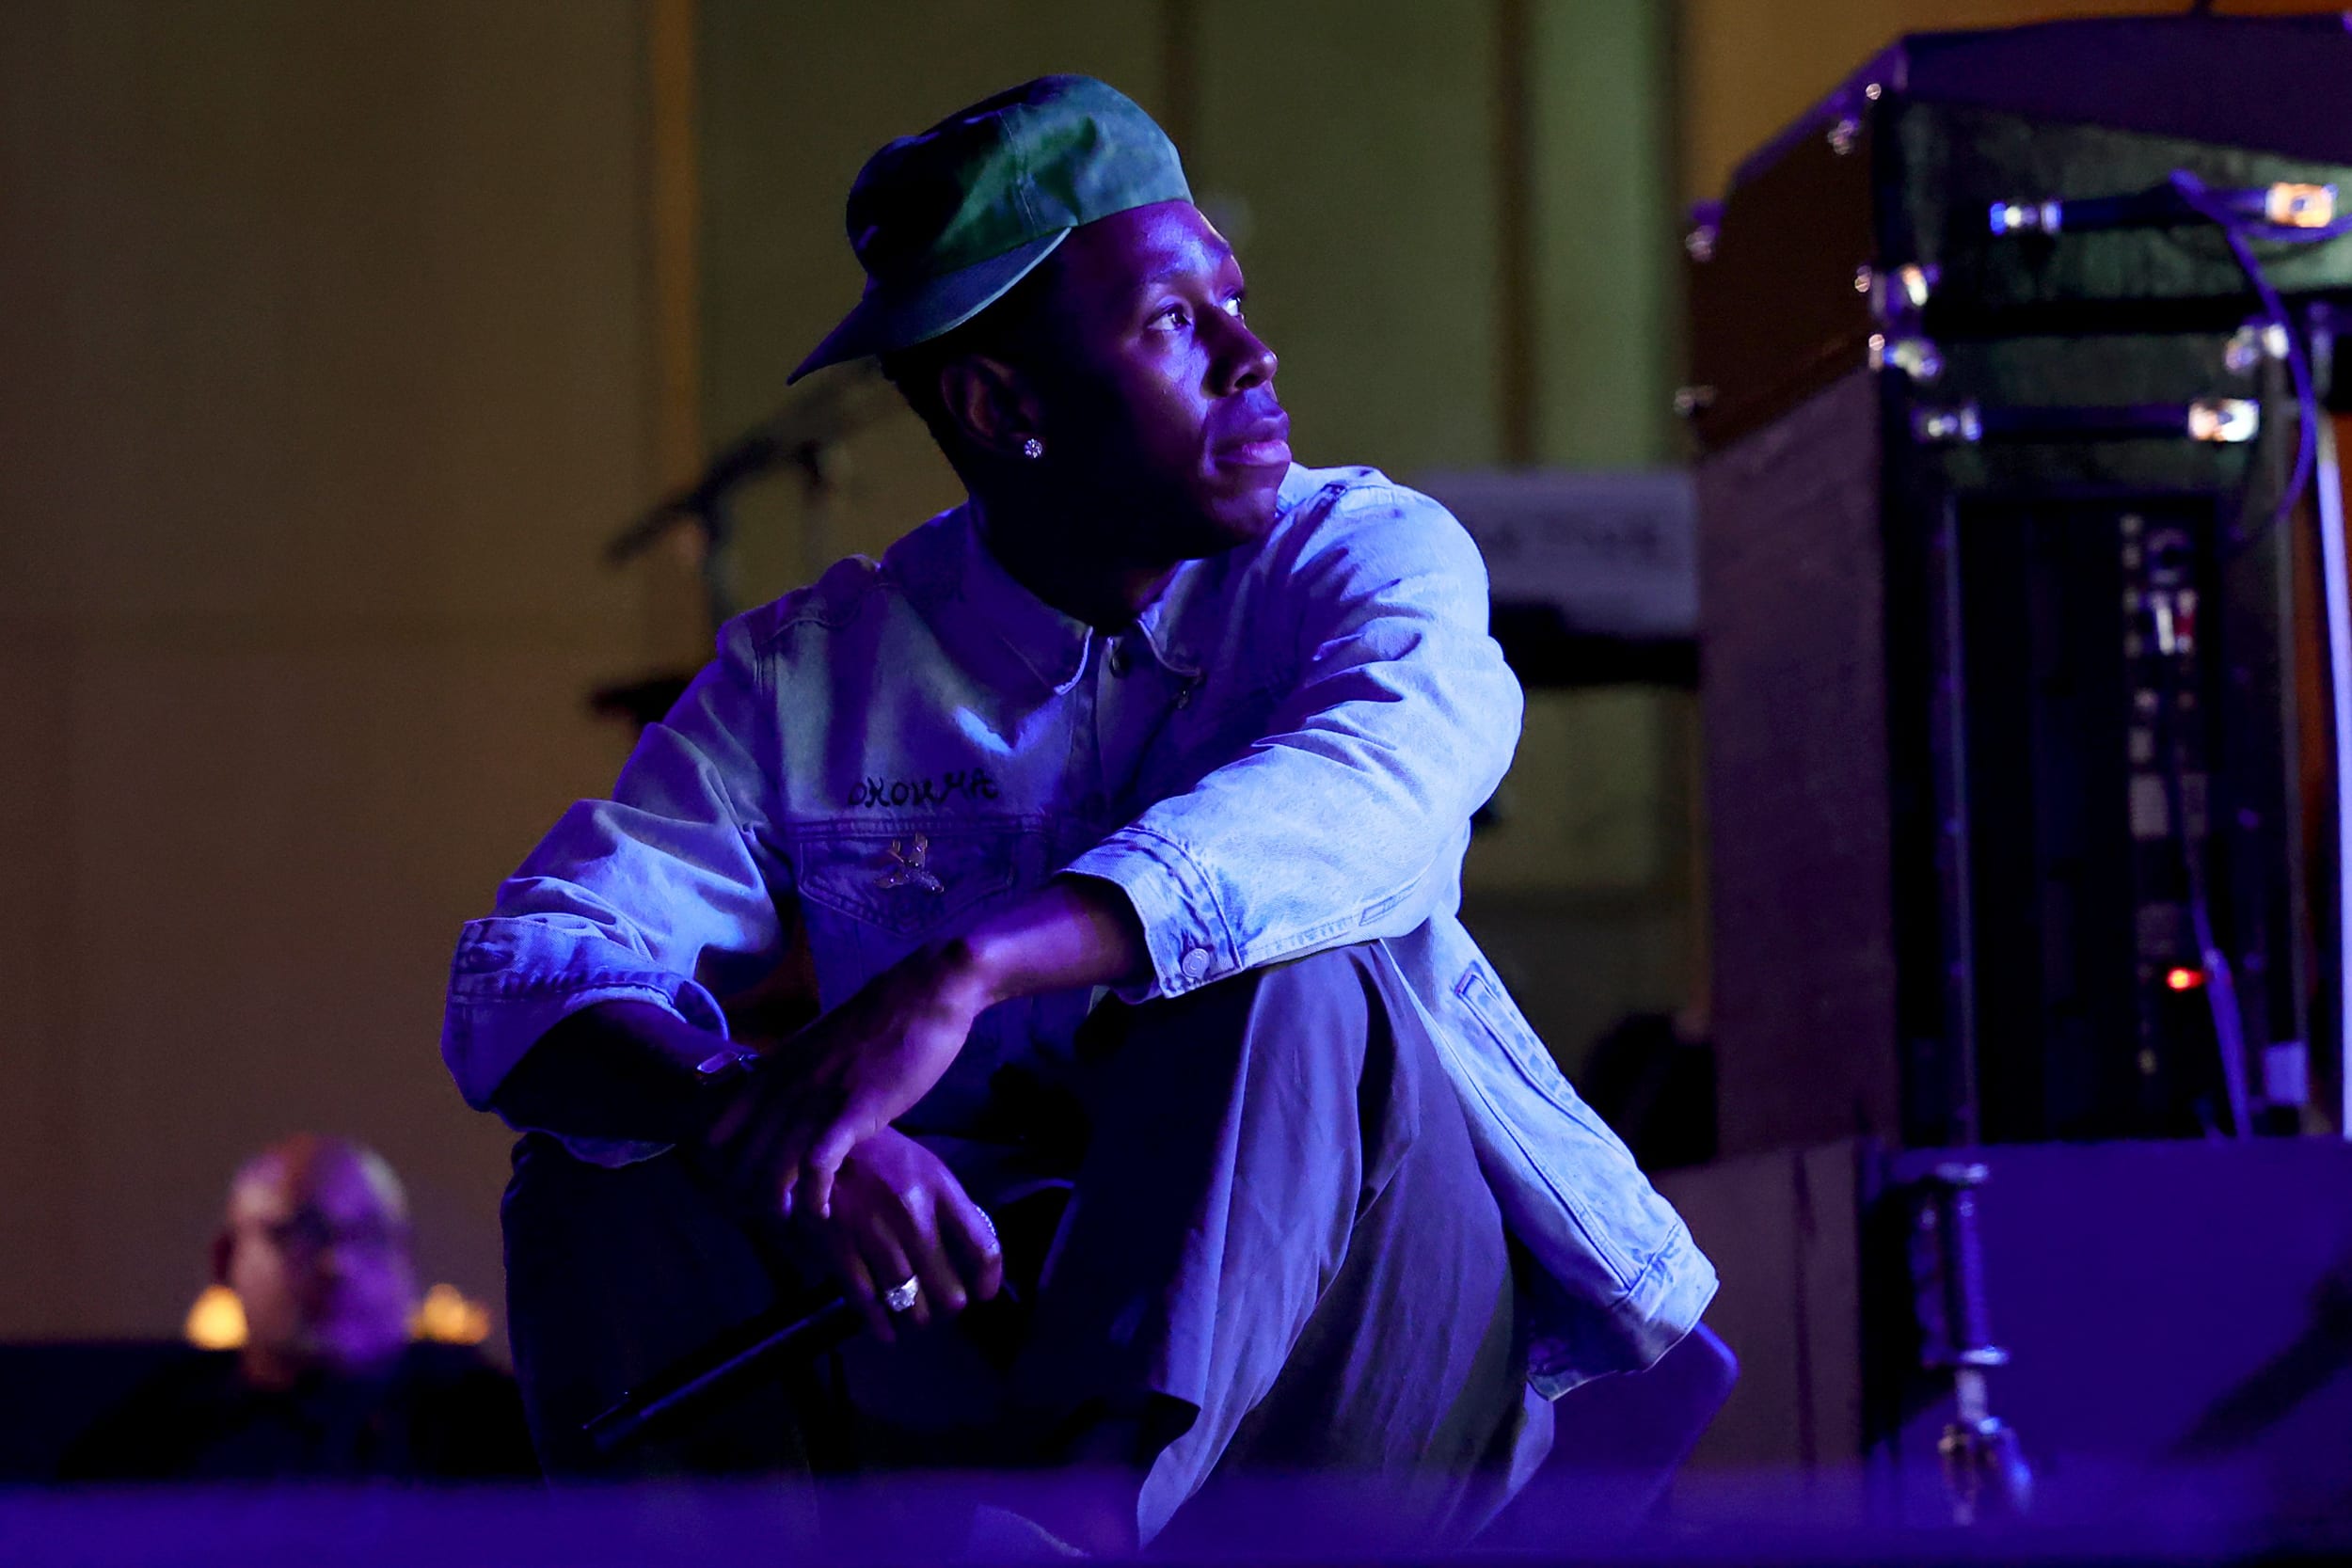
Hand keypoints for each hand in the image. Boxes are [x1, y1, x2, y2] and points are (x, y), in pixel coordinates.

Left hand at [707, 939, 991, 1218]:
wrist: (926, 991)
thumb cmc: (882, 1017)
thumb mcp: (823, 1044)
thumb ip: (801, 1074)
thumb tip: (792, 1103)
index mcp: (775, 1068)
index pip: (723, 1127)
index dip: (722, 1166)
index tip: (734, 1190)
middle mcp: (786, 1085)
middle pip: (744, 1156)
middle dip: (744, 1195)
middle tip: (759, 1221)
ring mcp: (818, 1097)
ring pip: (774, 1166)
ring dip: (776, 1203)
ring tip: (785, 1226)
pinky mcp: (855, 1109)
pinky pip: (820, 1163)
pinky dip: (814, 1194)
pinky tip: (821, 1213)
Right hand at [801, 1127, 1003, 1341]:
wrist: (822, 1142)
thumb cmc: (883, 1157)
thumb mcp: (927, 1169)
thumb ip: (951, 1209)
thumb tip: (971, 1256)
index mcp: (941, 1190)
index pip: (982, 1249)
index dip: (987, 1281)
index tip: (982, 1294)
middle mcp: (913, 1214)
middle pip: (948, 1288)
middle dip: (949, 1307)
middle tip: (944, 1308)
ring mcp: (875, 1233)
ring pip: (909, 1301)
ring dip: (917, 1319)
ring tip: (918, 1319)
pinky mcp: (839, 1246)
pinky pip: (866, 1300)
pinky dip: (879, 1324)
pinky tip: (887, 1332)